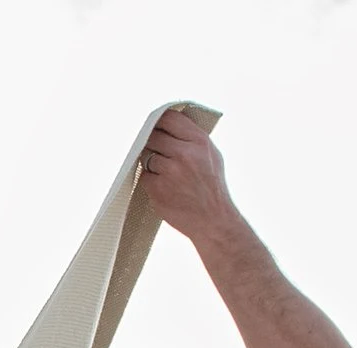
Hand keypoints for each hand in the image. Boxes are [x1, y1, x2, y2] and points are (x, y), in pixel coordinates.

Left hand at [137, 108, 237, 246]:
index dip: (159, 121)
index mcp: (199, 141)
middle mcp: (184, 154)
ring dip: (151, 163)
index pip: (169, 118)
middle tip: (156, 150)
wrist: (212, 220)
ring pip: (147, 156)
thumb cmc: (212, 187)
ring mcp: (169, 172)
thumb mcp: (211, 155)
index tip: (155, 125)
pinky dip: (150, 180)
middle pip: (153, 136)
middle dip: (152, 142)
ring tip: (167, 173)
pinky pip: (144, 176)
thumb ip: (192, 138)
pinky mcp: (157, 189)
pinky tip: (164, 187)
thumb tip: (169, 124)